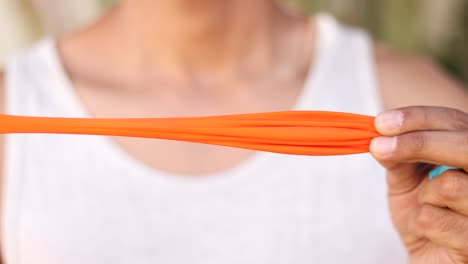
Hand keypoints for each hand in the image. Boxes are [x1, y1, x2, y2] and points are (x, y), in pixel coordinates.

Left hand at [370, 106, 467, 263]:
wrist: (430, 257)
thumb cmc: (424, 214)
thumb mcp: (406, 180)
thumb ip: (399, 157)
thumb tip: (381, 137)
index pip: (454, 121)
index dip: (418, 118)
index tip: (381, 123)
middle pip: (465, 146)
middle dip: (418, 143)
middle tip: (378, 146)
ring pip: (450, 186)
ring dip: (423, 196)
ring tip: (426, 208)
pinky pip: (436, 220)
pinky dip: (421, 224)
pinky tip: (432, 233)